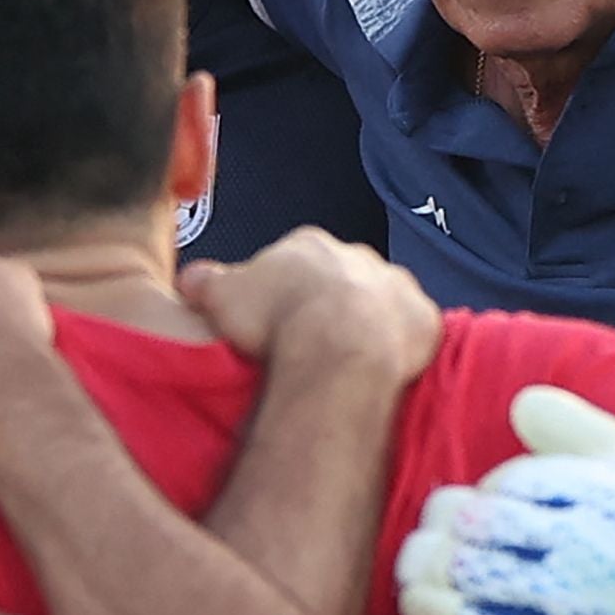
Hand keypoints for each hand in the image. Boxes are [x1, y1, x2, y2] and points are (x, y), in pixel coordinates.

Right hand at [183, 228, 441, 378]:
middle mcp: (356, 256)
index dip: (282, 293)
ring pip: (380, 302)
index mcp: (307, 246)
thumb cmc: (276, 319)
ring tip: (348, 360)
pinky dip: (402, 345)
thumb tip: (190, 279)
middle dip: (327, 305)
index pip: (292, 264)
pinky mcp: (424, 318)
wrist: (339, 346)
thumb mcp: (220, 296)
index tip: (275, 320)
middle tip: (311, 344)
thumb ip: (205, 281)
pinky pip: (413, 330)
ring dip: (368, 323)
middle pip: (339, 279)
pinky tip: (385, 368)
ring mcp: (395, 285)